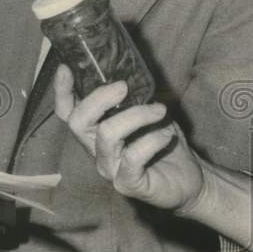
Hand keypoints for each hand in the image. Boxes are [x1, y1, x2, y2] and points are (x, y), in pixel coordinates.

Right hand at [54, 64, 204, 212]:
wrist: (189, 179)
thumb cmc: (165, 142)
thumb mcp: (151, 112)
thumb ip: (136, 96)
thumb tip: (131, 74)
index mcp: (97, 132)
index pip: (69, 113)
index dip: (62, 92)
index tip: (66, 68)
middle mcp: (97, 150)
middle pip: (78, 122)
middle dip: (99, 98)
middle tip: (124, 86)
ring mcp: (110, 169)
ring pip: (107, 134)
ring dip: (137, 115)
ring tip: (160, 110)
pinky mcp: (128, 183)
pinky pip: (132, 157)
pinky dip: (152, 140)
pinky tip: (166, 135)